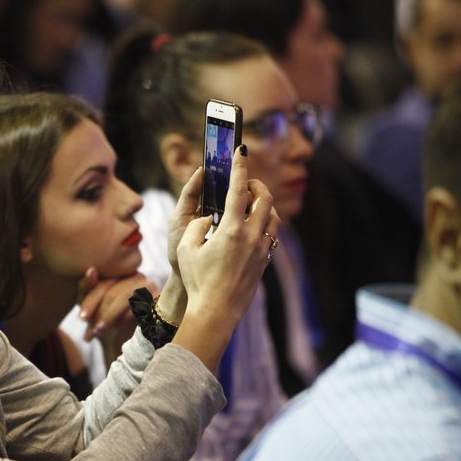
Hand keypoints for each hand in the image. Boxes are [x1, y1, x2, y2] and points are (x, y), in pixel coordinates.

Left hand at [77, 269, 156, 362]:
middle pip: (113, 293)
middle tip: (91, 333)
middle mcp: (136, 276)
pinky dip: (126, 320)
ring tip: (99, 332)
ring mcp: (150, 287)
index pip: (103, 284)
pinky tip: (118, 330)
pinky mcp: (159, 301)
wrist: (123, 344)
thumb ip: (86, 287)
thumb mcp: (90, 305)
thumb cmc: (104, 321)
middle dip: (100, 314)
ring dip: (110, 318)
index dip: (91, 301)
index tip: (81, 319)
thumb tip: (92, 270)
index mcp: (118, 273)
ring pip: (125, 300)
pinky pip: (140, 308)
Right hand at [172, 146, 278, 368]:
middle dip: (255, 185)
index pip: (239, 189)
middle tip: (245, 183)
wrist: (216, 311)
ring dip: (263, 205)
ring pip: (273, 217)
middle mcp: (252, 237)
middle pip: (264, 199)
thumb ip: (196, 226)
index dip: (239, 166)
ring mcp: (261, 250)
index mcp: (232, 230)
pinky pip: (270, 236)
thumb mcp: (187, 248)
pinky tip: (250, 229)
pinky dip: (263, 225)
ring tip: (250, 204)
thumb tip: (207, 220)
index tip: (240, 149)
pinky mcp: (264, 262)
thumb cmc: (197, 281)